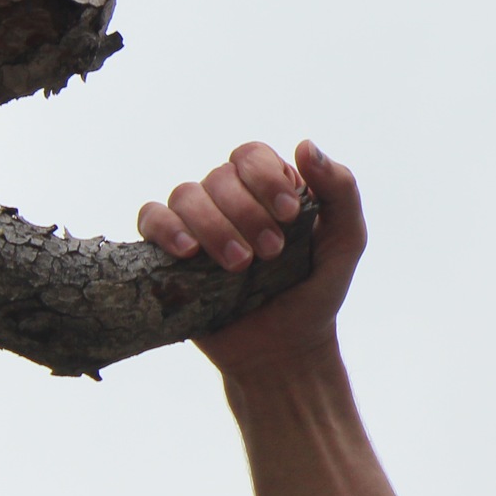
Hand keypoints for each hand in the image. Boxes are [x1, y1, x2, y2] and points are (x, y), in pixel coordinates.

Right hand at [138, 139, 367, 377]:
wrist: (284, 350)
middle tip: (271, 253)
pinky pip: (150, 219)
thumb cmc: (317, 292)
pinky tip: (188, 252)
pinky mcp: (167, 254)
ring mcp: (196, 226)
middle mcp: (229, 200)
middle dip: (246, 212)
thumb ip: (340, 190)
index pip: (252, 155)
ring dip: (213, 226)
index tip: (289, 215)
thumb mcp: (346, 241)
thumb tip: (304, 144)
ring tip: (240, 266)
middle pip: (219, 177)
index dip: (266, 177)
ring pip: (185, 195)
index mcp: (267, 189)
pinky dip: (165, 228)